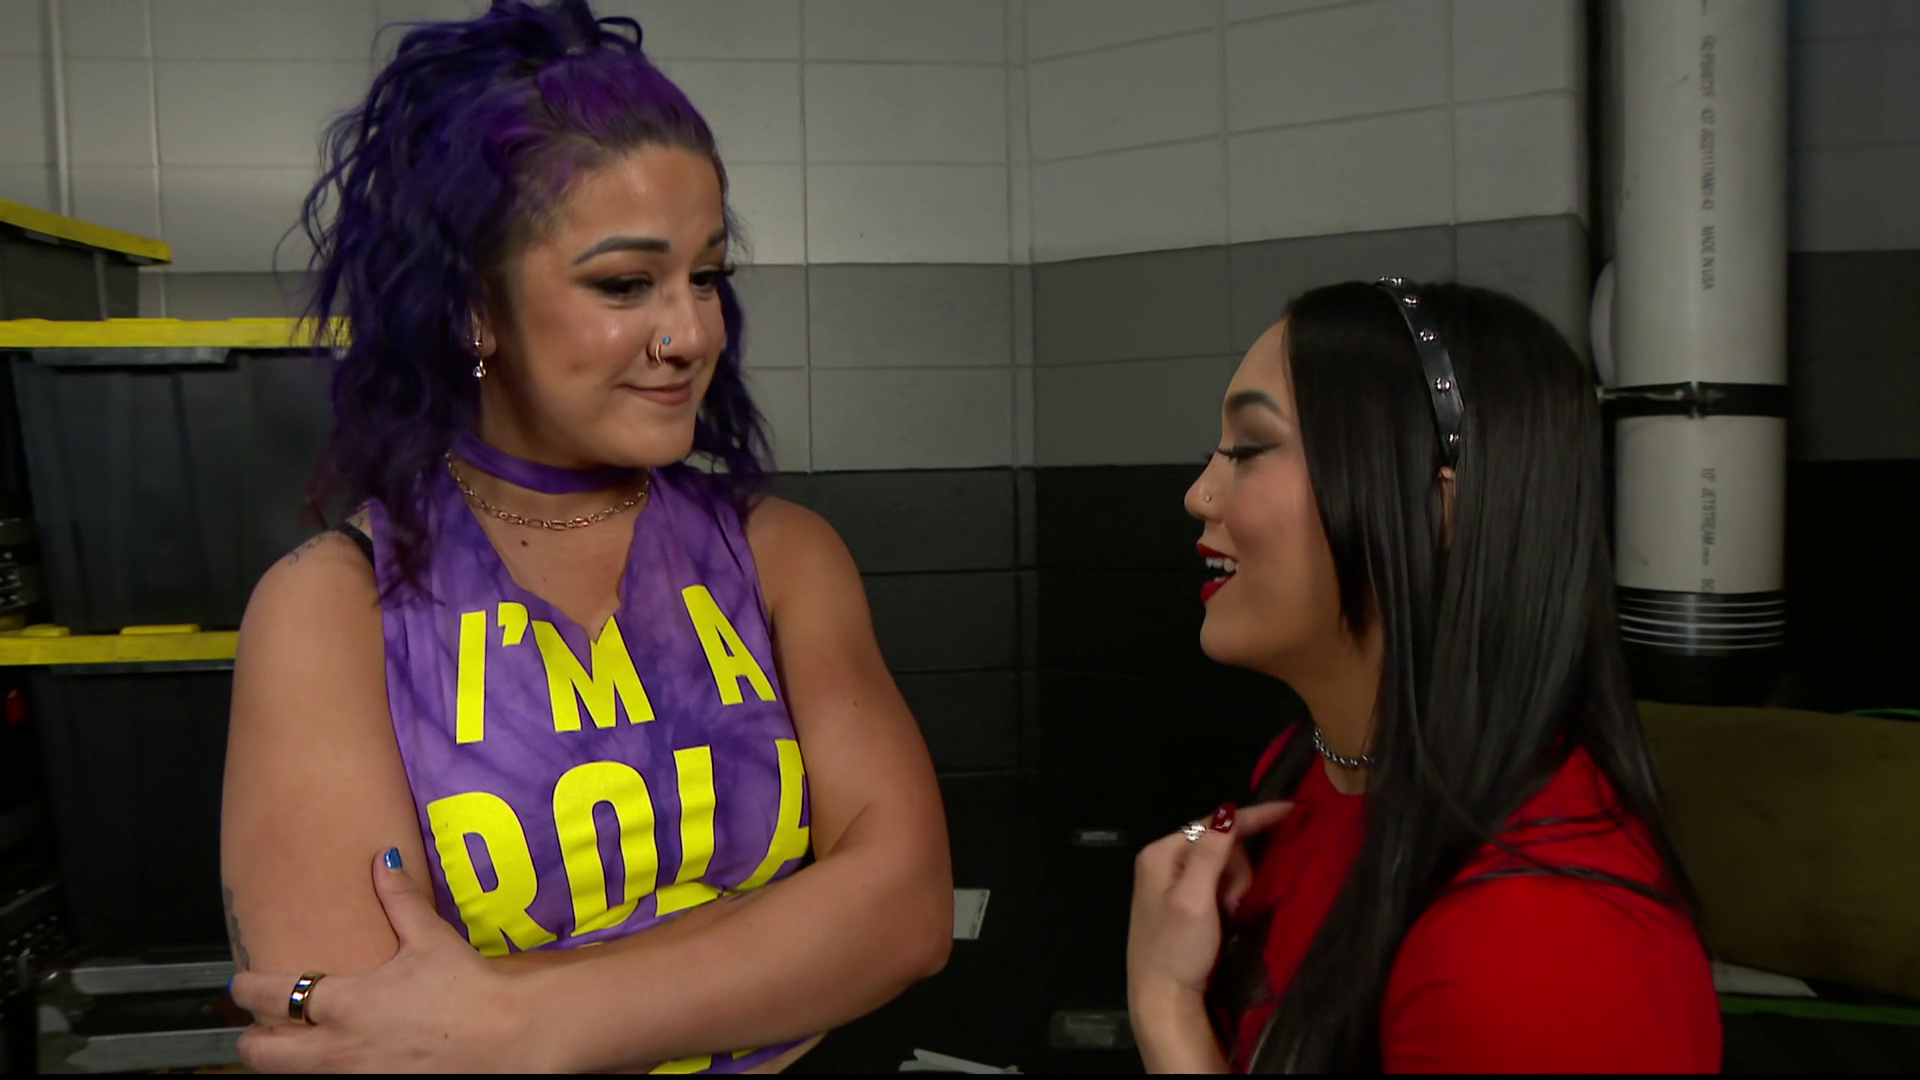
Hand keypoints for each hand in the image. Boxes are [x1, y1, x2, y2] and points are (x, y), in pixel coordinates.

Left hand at [230, 851, 536, 1072]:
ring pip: (288, 1077)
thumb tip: (383, 860)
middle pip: (261, 1054)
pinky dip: (324, 1075)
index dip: (246, 989)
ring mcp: (353, 1079)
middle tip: (257, 1028)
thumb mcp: (430, 939)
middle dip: (250, 1040)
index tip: (242, 984)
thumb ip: (399, 900)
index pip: (270, 996)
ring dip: (286, 1063)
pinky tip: (339, 1064)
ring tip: (296, 1049)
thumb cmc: (470, 990)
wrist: (508, 1037)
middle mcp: (337, 1048)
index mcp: (344, 1003)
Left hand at [1128, 802, 1295, 999]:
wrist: (1163, 999)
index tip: (1290, 811)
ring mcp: (1172, 883)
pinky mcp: (1184, 902)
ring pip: (1224, 865)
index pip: (1214, 823)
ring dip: (1234, 887)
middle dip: (1237, 869)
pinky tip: (1227, 914)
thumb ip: (1211, 854)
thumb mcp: (1194, 899)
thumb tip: (1228, 810)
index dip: (1253, 818)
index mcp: (1161, 853)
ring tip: (1227, 914)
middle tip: (1232, 903)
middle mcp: (1163, 861)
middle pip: (1220, 844)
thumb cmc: (1176, 949)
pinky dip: (1229, 896)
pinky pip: (1218, 884)